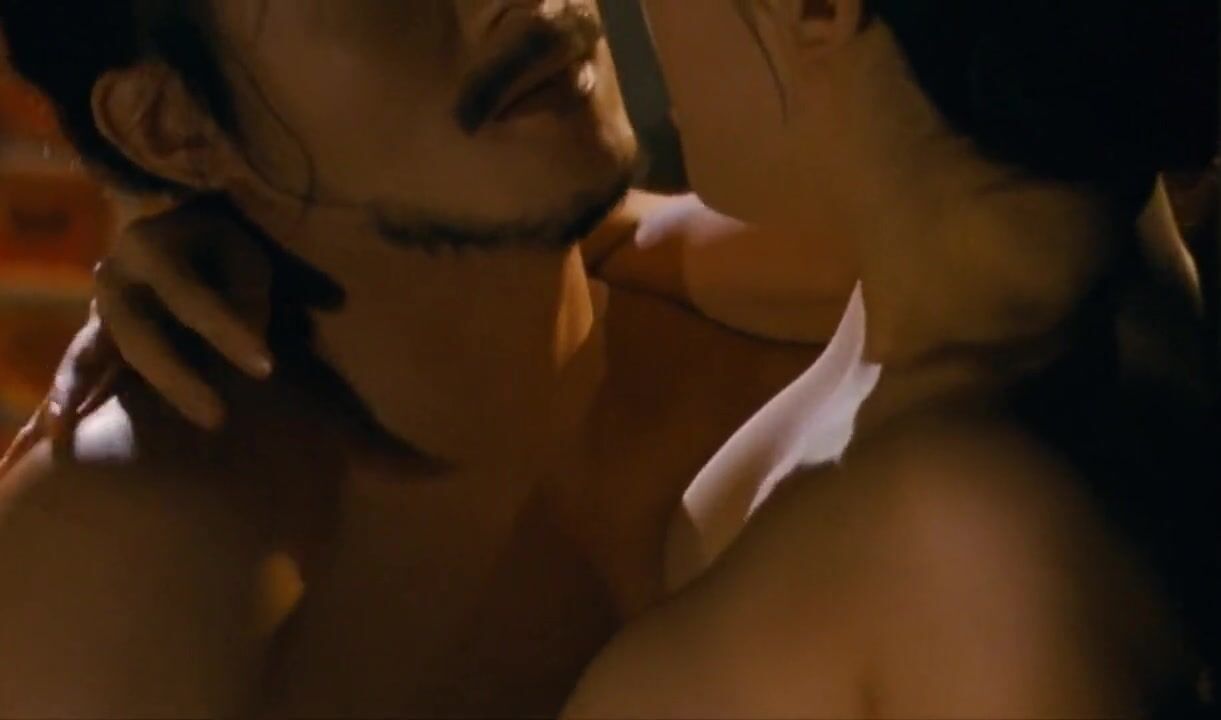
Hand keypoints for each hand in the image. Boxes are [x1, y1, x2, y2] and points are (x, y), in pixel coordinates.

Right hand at [0, 199, 273, 475]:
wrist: (188, 237)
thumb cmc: (224, 248)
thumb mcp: (246, 257)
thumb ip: (247, 295)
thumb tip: (247, 338)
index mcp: (150, 245)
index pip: (190, 296)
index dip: (227, 331)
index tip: (266, 367)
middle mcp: (114, 276)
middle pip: (139, 334)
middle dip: (177, 379)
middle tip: (217, 418)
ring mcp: (100, 307)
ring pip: (97, 356)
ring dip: (106, 398)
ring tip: (81, 438)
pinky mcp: (97, 334)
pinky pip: (80, 366)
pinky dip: (68, 394)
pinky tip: (59, 429)